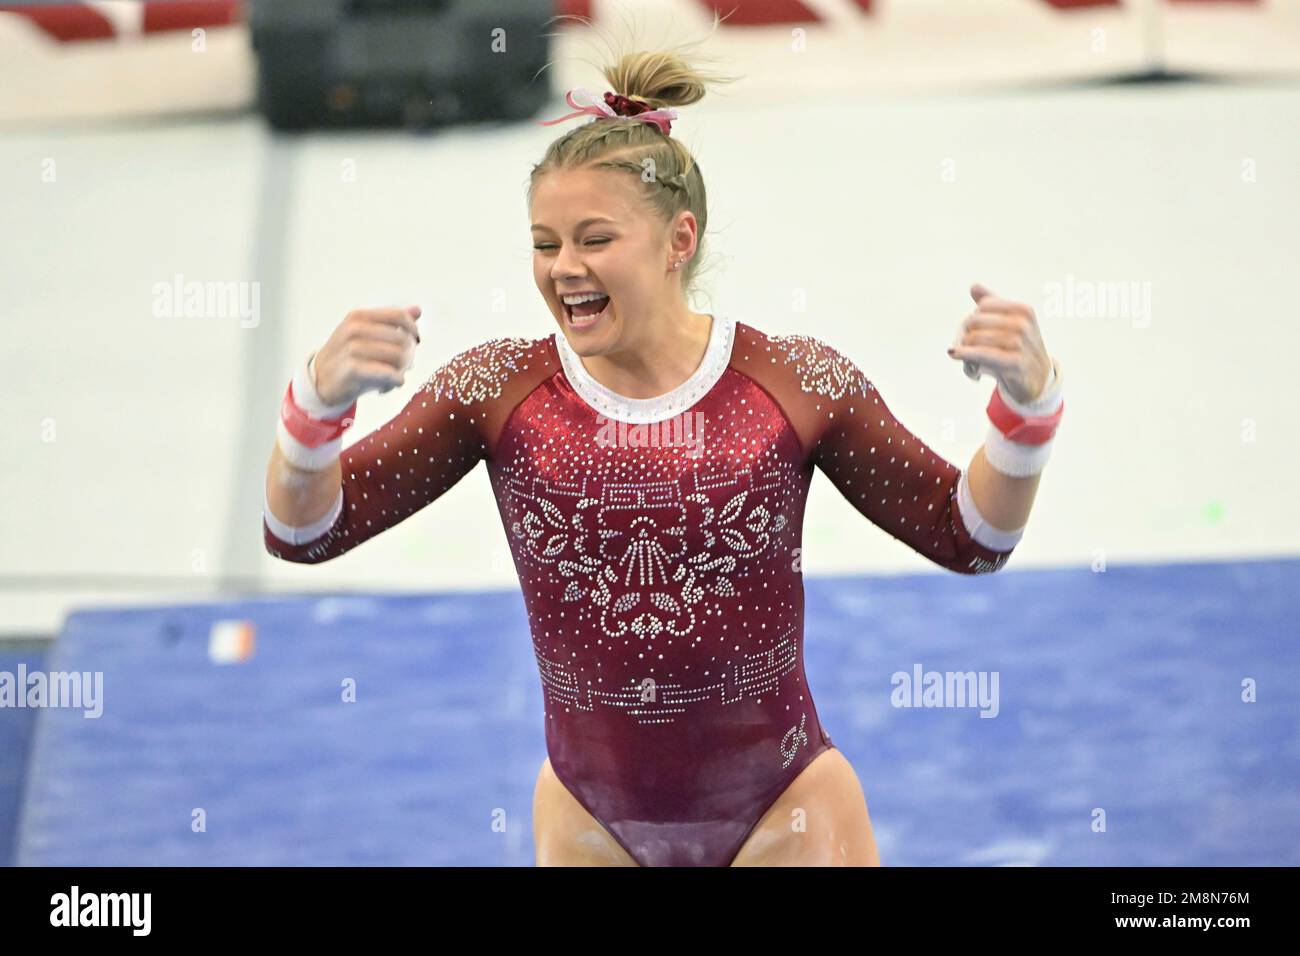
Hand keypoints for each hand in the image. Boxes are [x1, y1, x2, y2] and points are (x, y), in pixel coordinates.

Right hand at [313, 305, 421, 405]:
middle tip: (403, 367)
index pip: (399, 316)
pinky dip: (394, 381)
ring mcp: (351, 348)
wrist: (320, 380)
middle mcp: (354, 328)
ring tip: (393, 378)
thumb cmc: (348, 357)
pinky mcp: (352, 368)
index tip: (416, 342)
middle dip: (409, 355)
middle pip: (402, 339)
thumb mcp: (366, 334)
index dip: (413, 329)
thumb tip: (417, 309)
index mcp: (359, 316)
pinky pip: (388, 373)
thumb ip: (391, 322)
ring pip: (398, 357)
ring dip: (401, 371)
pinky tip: (388, 386)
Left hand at [948, 283, 1052, 403]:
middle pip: (973, 321)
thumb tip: (974, 286)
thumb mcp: (1011, 323)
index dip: (972, 320)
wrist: (1038, 379)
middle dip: (963, 335)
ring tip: (971, 363)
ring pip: (973, 338)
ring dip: (964, 352)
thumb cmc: (1019, 349)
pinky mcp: (1015, 363)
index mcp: (1023, 310)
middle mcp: (1023, 324)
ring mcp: (1020, 343)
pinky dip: (965, 354)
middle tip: (966, 350)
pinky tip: (954, 353)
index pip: (982, 307)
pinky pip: (981, 354)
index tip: (973, 333)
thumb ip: (992, 303)